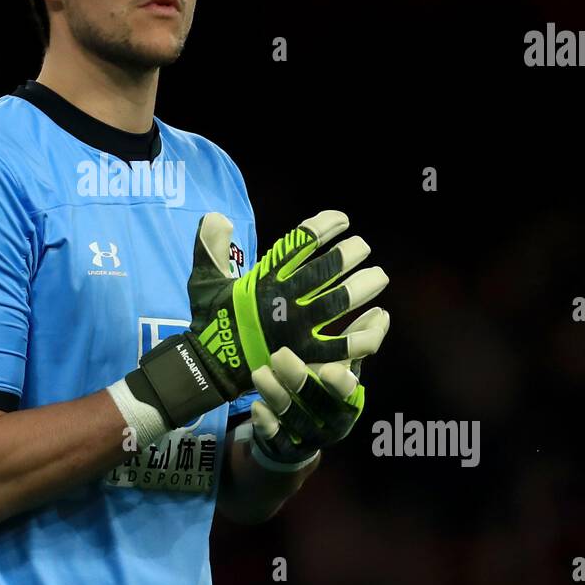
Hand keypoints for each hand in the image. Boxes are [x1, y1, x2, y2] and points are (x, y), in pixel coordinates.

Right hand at [185, 210, 387, 395]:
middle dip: (349, 255)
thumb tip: (218, 216)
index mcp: (262, 280)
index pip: (298, 244)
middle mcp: (283, 301)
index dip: (323, 226)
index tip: (342, 219)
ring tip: (379, 276)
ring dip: (364, 287)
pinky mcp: (309, 358)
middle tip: (363, 247)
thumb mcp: (205, 281)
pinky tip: (379, 318)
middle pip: (325, 271)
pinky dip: (367, 333)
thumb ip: (211, 247)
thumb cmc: (213, 321)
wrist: (211, 368)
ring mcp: (298, 331)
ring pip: (340, 303)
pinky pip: (346, 346)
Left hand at [250, 307, 390, 465]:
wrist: (299, 438)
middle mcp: (331, 422)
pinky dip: (266, 422)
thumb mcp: (341, 369)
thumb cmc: (323, 391)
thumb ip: (357, 342)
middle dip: (299, 380)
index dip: (340, 383)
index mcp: (348, 401)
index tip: (330, 368)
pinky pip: (274, 437)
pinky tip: (257, 406)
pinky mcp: (282, 447)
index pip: (347, 392)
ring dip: (276, 394)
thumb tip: (382, 313)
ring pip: (292, 417)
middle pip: (317, 402)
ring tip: (260, 373)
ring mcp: (306, 437)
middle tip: (280, 354)